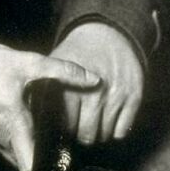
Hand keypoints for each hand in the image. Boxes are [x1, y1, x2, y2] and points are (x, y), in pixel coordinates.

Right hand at [0, 41, 100, 170]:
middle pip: (26, 160)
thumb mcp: (27, 63)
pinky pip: (3, 143)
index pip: (31, 165)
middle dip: (40, 154)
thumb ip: (60, 71)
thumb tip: (92, 79)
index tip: (61, 157)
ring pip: (14, 152)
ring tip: (40, 126)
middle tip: (55, 138)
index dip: (47, 167)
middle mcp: (2, 137)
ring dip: (27, 144)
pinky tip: (21, 117)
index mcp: (15, 125)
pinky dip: (14, 136)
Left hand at [51, 22, 143, 145]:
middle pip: (86, 136)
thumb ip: (43, 92)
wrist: (108, 34)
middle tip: (78, 122)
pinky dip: (114, 129)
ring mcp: (115, 95)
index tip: (62, 123)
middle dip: (80, 133)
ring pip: (104, 135)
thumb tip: (35, 125)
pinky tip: (108, 116)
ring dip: (97, 132)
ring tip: (92, 117)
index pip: (65, 127)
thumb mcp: (55, 66)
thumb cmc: (76, 54)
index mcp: (69, 85)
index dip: (62, 129)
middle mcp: (93, 92)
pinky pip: (121, 132)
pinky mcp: (133, 97)